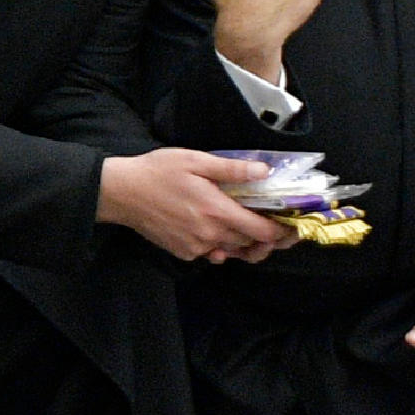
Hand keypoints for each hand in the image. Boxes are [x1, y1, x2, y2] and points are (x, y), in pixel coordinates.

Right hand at [98, 146, 288, 262]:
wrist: (121, 193)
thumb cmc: (157, 171)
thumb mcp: (195, 161)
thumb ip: (232, 169)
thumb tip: (265, 172)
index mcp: (217, 212)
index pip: (262, 231)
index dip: (282, 232)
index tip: (293, 226)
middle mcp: (210, 235)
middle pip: (250, 244)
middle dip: (267, 237)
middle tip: (277, 225)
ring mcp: (196, 247)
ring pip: (232, 251)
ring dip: (245, 244)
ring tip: (252, 231)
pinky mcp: (183, 253)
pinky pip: (212, 253)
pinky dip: (221, 245)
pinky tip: (218, 230)